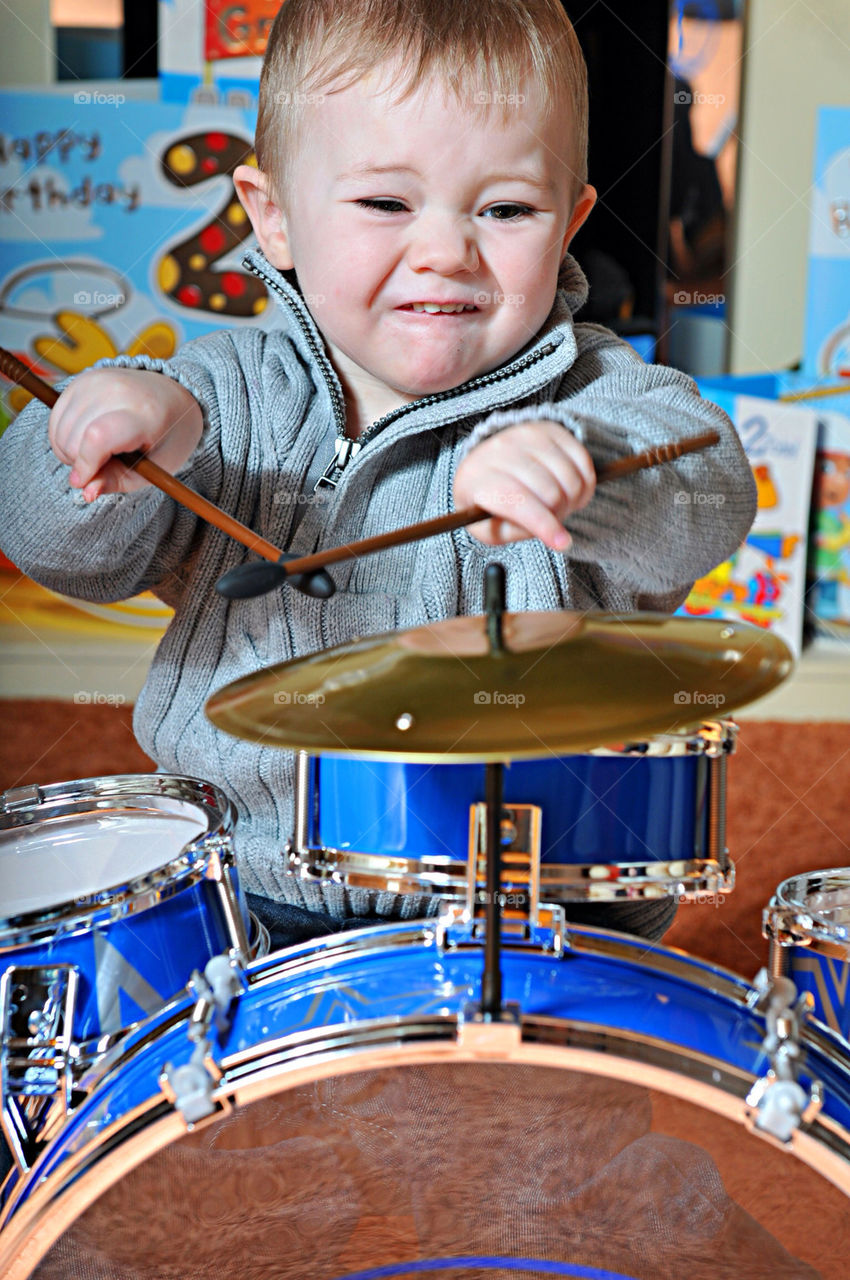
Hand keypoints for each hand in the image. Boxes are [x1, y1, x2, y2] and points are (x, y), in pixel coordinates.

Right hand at [49, 367, 203, 501]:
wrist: (172, 397)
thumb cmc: (166, 438)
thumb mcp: (153, 468)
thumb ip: (117, 481)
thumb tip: (86, 492)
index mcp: (145, 413)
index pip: (98, 437)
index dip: (85, 464)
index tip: (82, 482)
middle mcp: (118, 390)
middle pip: (74, 437)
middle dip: (80, 462)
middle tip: (103, 465)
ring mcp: (96, 379)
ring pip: (60, 430)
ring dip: (70, 451)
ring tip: (97, 452)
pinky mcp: (81, 378)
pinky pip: (55, 418)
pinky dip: (63, 436)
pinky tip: (85, 438)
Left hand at [453, 419, 595, 548]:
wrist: (489, 463)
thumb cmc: (489, 502)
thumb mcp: (489, 528)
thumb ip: (514, 532)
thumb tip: (548, 532)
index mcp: (478, 479)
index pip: (516, 500)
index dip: (543, 524)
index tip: (562, 543)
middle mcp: (500, 450)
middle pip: (549, 491)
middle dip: (559, 514)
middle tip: (552, 520)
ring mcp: (526, 435)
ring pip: (570, 477)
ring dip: (574, 500)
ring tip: (559, 504)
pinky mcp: (549, 429)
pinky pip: (582, 460)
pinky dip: (585, 482)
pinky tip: (570, 489)